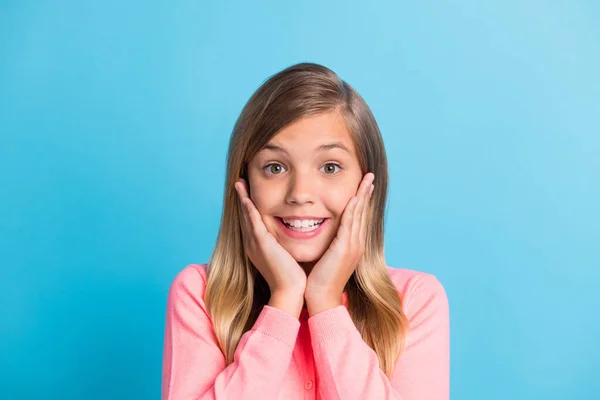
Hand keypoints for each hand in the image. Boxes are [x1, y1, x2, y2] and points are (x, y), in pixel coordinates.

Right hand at [234, 178, 306, 294]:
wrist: (290, 292)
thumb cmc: (292, 278)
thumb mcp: (286, 257)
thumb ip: (285, 246)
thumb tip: (295, 235)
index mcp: (258, 247)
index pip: (252, 222)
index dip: (248, 207)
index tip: (247, 193)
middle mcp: (253, 244)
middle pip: (246, 217)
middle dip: (242, 199)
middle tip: (239, 183)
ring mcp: (255, 244)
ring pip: (247, 217)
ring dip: (243, 199)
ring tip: (239, 184)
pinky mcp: (261, 245)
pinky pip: (253, 223)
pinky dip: (249, 210)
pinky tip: (247, 199)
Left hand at [305, 172, 374, 305]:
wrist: (320, 298)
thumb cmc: (318, 280)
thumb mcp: (326, 257)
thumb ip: (328, 243)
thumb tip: (321, 232)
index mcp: (352, 245)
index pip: (358, 217)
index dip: (361, 200)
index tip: (363, 185)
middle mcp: (357, 244)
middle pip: (363, 212)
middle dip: (366, 193)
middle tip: (369, 176)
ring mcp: (353, 246)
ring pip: (359, 215)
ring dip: (362, 196)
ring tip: (366, 180)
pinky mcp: (345, 249)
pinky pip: (350, 224)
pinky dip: (353, 210)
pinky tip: (354, 197)